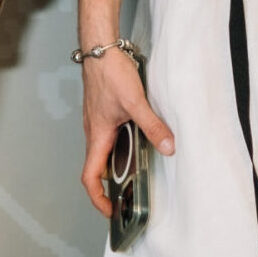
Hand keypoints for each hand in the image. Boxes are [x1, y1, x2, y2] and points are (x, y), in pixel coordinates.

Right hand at [79, 49, 174, 216]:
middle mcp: (94, 131)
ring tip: (136, 170)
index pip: (90, 177)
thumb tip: (168, 146)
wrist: (100, 47)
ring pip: (103, 151)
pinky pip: (108, 136)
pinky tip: (137, 137)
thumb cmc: (109, 72)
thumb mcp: (135, 101)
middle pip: (97, 167)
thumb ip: (152, 125)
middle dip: (110, 185)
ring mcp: (97, 120)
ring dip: (116, 164)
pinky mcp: (103, 110)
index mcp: (97, 135)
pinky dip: (120, 145)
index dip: (98, 198)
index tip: (111, 210)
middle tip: (128, 195)